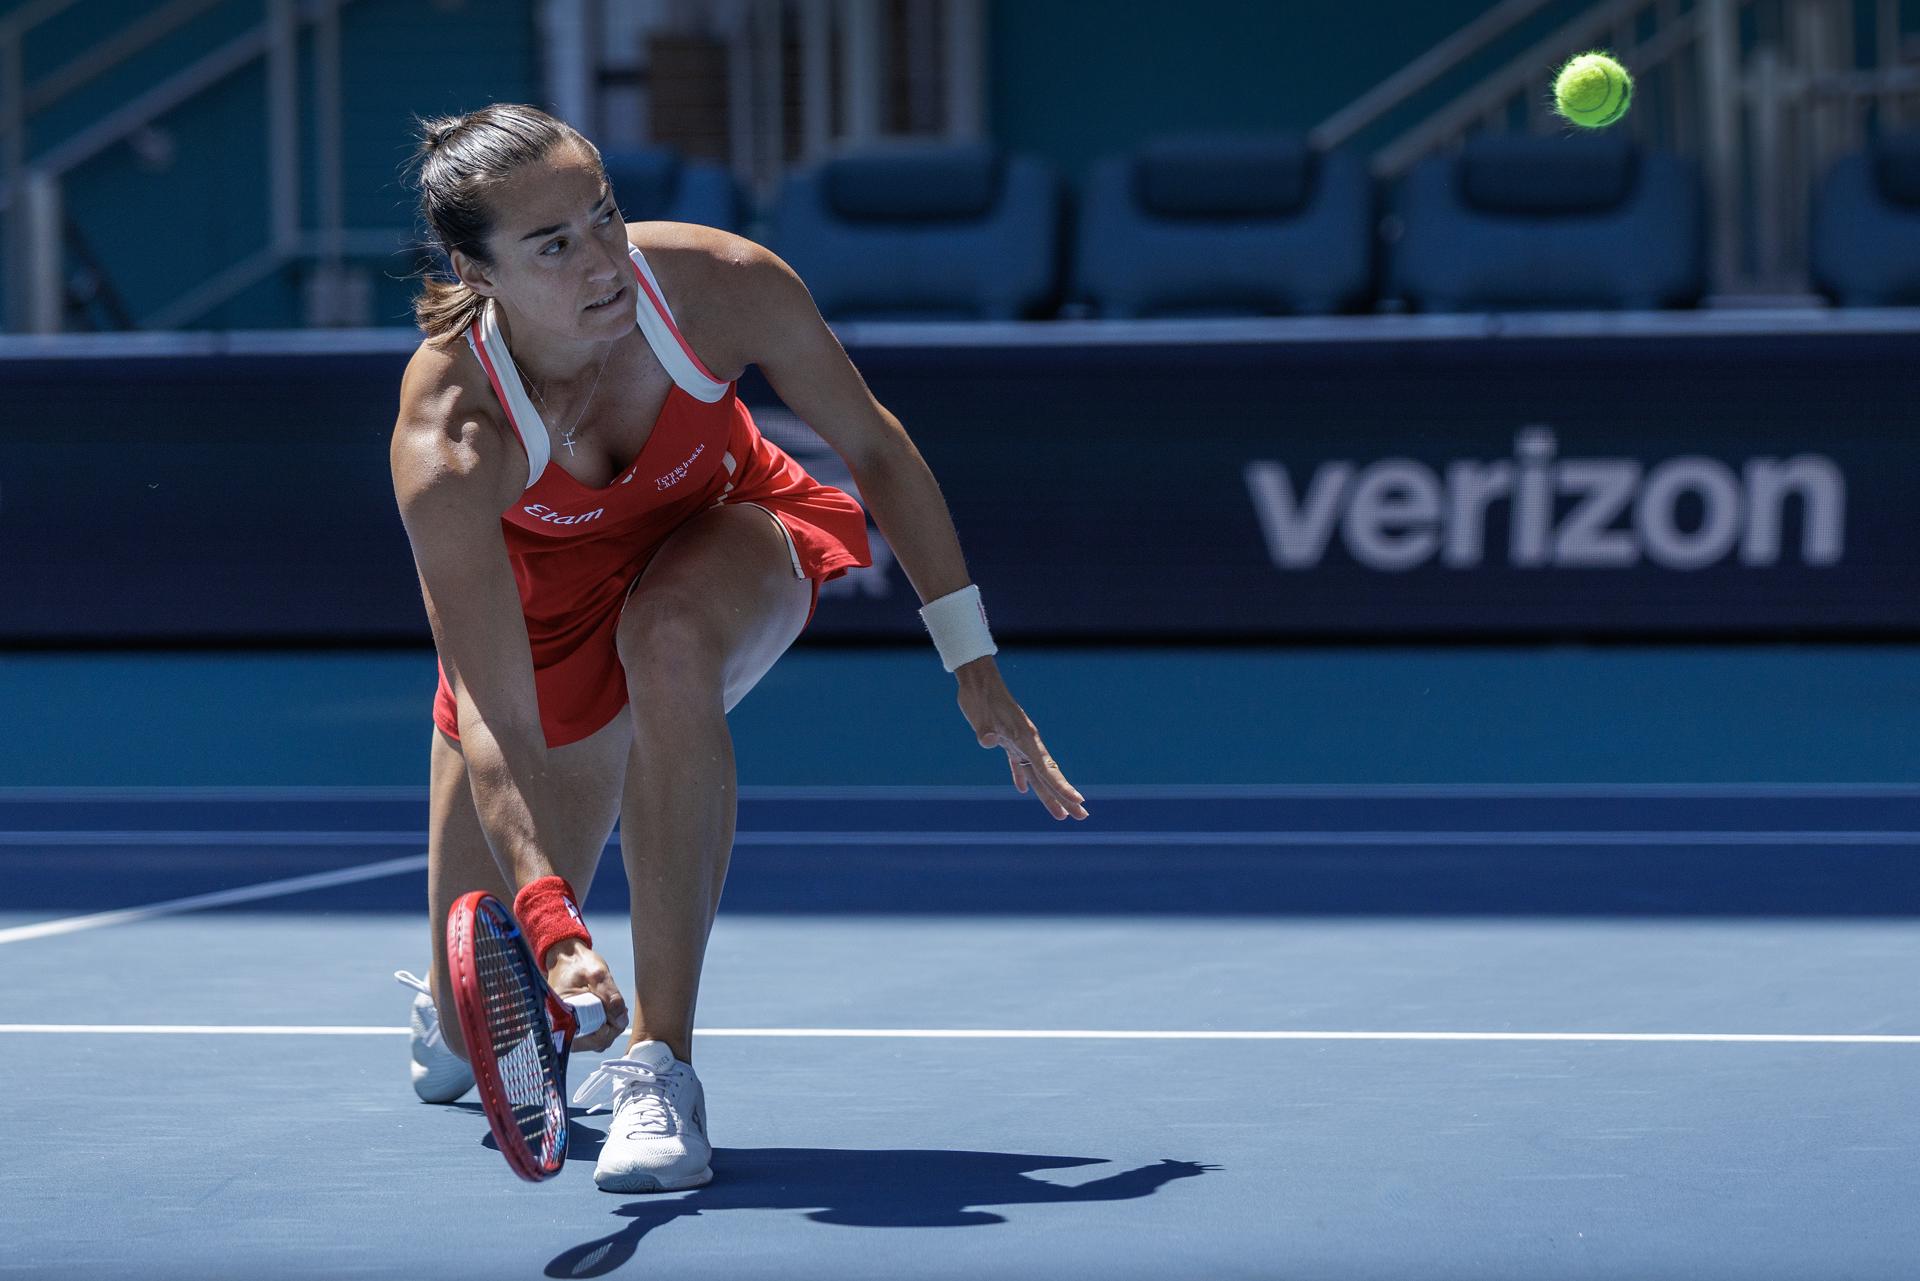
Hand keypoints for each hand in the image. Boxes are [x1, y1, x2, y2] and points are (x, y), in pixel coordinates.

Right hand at [544, 938, 628, 1051]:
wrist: (568, 957)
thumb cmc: (577, 964)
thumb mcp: (597, 973)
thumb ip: (610, 995)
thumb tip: (620, 1020)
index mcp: (560, 1014)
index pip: (583, 1039)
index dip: (603, 1033)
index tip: (616, 1019)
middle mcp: (562, 1025)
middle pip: (592, 1043)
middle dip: (610, 1030)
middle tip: (620, 1012)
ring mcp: (570, 1026)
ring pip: (595, 1041)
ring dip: (610, 1029)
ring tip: (616, 1010)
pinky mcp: (577, 1024)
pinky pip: (594, 1034)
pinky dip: (606, 1026)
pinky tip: (611, 1012)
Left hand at [955, 658, 1087, 820]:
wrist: (978, 683)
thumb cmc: (981, 698)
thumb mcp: (980, 716)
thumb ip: (985, 730)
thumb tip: (988, 740)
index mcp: (1026, 739)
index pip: (1047, 769)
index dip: (1062, 787)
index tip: (1078, 801)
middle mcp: (1027, 743)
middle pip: (1049, 776)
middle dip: (1065, 798)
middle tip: (1082, 817)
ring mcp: (1018, 743)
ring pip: (1037, 775)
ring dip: (1048, 795)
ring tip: (1060, 815)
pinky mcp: (1006, 741)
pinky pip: (1018, 764)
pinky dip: (1021, 777)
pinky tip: (1022, 791)